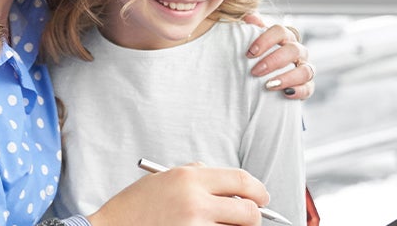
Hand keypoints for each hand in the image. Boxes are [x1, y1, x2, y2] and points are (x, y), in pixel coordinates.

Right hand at [88, 163, 268, 225]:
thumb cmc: (134, 207)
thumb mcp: (164, 179)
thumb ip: (198, 176)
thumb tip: (235, 187)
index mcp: (189, 178)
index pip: (242, 180)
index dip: (258, 191)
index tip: (262, 198)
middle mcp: (195, 202)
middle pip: (248, 212)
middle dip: (255, 217)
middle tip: (250, 219)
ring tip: (218, 225)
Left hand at [241, 18, 315, 99]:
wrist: (264, 80)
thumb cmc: (259, 58)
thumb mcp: (253, 44)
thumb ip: (251, 29)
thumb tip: (250, 17)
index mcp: (285, 38)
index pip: (280, 31)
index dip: (266, 40)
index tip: (249, 53)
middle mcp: (298, 51)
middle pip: (293, 50)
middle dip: (274, 61)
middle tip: (255, 71)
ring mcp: (304, 69)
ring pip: (305, 70)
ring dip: (287, 77)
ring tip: (269, 86)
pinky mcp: (307, 86)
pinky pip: (309, 88)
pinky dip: (299, 91)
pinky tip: (286, 94)